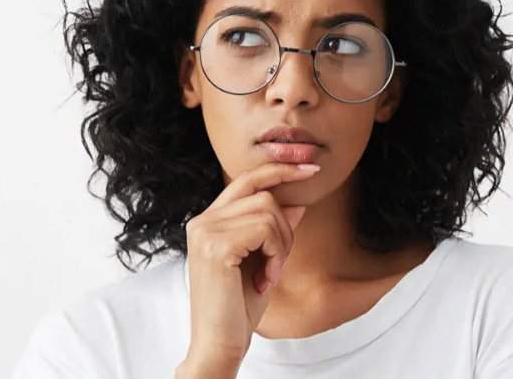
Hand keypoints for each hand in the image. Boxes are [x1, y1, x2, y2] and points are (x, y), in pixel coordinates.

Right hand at [180, 162, 315, 370]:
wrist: (219, 343)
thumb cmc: (238, 307)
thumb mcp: (263, 260)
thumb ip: (274, 229)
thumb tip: (297, 201)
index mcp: (208, 221)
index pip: (246, 180)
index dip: (279, 169)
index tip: (310, 168)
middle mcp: (202, 221)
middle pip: (263, 195)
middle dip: (285, 227)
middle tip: (279, 261)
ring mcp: (206, 231)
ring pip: (269, 211)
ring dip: (282, 245)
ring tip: (270, 273)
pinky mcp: (217, 246)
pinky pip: (266, 230)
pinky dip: (277, 255)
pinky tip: (267, 278)